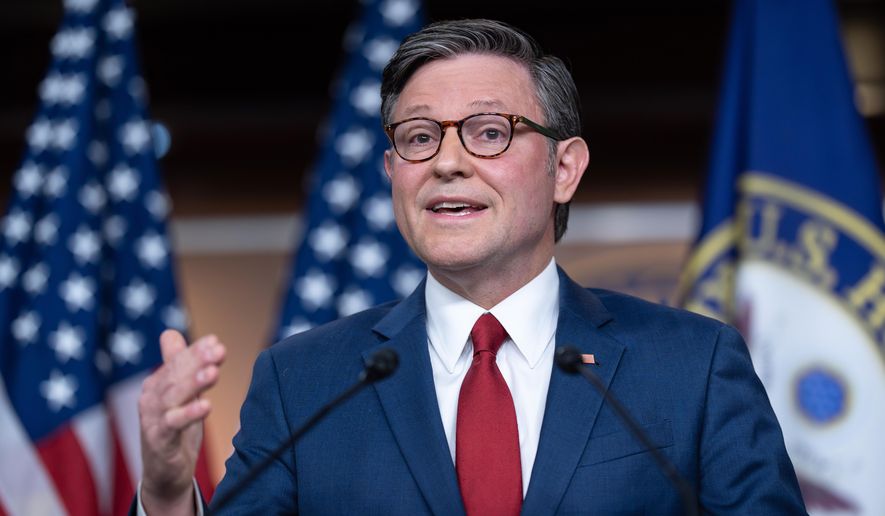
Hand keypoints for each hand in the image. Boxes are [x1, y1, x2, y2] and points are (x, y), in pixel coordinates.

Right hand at [138, 330, 225, 514]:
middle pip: (175, 374)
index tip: (217, 342)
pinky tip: (206, 406)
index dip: (196, 351)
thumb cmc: (175, 428)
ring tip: (214, 373)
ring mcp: (153, 419)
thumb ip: (178, 365)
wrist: (165, 473)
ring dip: (194, 383)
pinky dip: (189, 414)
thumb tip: (170, 332)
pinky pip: (173, 425)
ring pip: (174, 396)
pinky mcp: (158, 440)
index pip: (177, 361)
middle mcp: (152, 397)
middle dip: (197, 361)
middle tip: (219, 350)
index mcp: (158, 383)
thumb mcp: (180, 394)